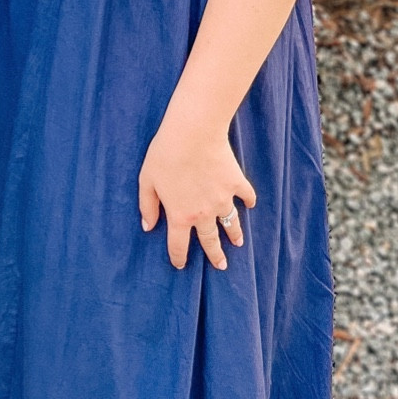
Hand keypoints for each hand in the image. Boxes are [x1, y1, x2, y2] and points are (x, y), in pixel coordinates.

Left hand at [138, 110, 255, 270]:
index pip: (179, 245)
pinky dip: (249, 201)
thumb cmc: (165, 154)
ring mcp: (223, 199)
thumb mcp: (147, 181)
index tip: (180, 265)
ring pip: (231, 223)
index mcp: (180, 215)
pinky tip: (250, 204)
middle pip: (210, 241)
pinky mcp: (236, 182)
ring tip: (238, 243)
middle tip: (221, 265)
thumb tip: (148, 226)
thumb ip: (147, 206)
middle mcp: (203, 213)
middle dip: (215, 255)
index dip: (179, 258)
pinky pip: (246, 195)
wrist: (193, 133)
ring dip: (235, 234)